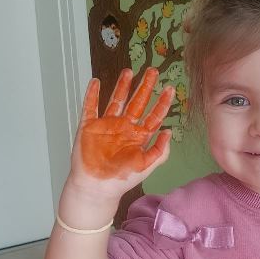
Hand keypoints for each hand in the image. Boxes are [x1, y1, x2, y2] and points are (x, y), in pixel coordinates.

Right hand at [69, 67, 174, 200]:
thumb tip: (170, 132)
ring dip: (122, 86)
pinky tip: (96, 82)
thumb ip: (160, 151)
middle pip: (137, 102)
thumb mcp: (146, 166)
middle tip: (153, 71)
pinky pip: (90, 107)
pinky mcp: (89, 126)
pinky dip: (92, 94)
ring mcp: (107, 125)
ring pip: (116, 100)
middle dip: (145, 87)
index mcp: (139, 136)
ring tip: (129, 71)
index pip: (153, 115)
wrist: (97, 188)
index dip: (162, 103)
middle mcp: (124, 127)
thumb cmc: (121, 179)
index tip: (170, 89)